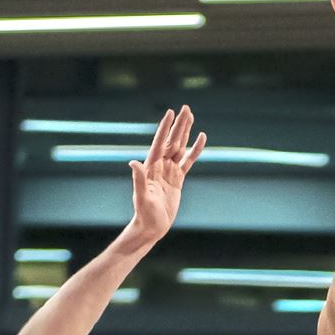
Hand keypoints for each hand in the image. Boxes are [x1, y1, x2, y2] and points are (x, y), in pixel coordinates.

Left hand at [126, 106, 205, 242]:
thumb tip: (133, 162)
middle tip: (185, 108)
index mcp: (151, 167)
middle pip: (172, 141)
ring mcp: (169, 171)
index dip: (165, 128)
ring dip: (185, 132)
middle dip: (178, 125)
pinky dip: (195, 150)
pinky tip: (201, 138)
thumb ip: (138, 179)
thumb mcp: (142, 197)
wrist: (152, 227)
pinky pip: (188, 161)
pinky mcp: (178, 179)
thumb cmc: (144, 214)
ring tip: (190, 116)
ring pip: (180, 147)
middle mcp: (160, 166)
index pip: (159, 143)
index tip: (170, 112)